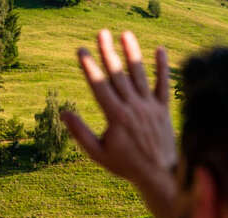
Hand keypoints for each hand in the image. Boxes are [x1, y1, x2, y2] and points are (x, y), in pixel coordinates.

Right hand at [61, 30, 176, 217]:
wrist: (159, 175)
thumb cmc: (126, 165)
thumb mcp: (98, 154)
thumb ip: (81, 133)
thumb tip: (63, 113)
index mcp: (116, 117)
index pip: (99, 87)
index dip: (89, 67)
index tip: (81, 51)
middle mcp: (133, 108)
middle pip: (118, 75)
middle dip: (108, 52)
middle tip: (101, 32)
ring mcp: (150, 107)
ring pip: (140, 75)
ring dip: (132, 53)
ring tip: (125, 34)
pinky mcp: (163, 110)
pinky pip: (163, 85)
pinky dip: (163, 68)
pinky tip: (160, 50)